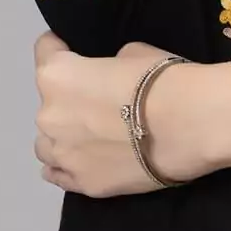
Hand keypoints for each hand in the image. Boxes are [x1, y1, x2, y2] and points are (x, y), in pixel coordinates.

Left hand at [33, 33, 211, 197]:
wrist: (187, 126)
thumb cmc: (159, 78)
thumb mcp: (132, 52)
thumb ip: (107, 66)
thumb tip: (109, 80)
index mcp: (57, 75)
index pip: (44, 49)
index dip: (59, 46)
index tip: (72, 49)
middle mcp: (49, 115)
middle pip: (49, 100)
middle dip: (69, 96)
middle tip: (100, 97)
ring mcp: (62, 154)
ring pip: (47, 142)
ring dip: (65, 133)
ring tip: (93, 133)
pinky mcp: (81, 184)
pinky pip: (58, 172)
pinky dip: (68, 163)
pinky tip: (86, 157)